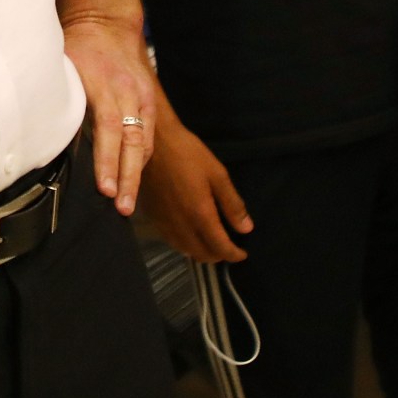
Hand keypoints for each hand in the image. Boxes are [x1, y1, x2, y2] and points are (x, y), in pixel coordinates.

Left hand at [62, 15, 158, 215]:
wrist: (107, 24)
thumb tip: (46, 138)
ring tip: (126, 205)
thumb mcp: (63, 67)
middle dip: (128, 178)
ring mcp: (142, 98)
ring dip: (135, 175)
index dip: (107, 160)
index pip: (109, 128)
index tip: (104, 188)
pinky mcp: (149, 102)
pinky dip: (138, 160)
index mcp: (104, 84)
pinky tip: (129, 179)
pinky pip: (147, 137)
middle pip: (132, 142)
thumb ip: (62, 101)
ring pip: (143, 143)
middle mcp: (128, 93)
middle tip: (122, 208)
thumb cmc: (79, 47)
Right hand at [141, 110, 251, 262]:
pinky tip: (190, 234)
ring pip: (185, 250)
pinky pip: (171, 241)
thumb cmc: (187, 153)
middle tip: (228, 248)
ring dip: (201, 252)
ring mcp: (163, 223)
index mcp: (199, 214)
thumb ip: (232, 204)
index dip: (234, 254)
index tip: (242, 254)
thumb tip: (246, 229)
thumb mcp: (217, 174)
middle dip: (218, 256)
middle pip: (201, 255)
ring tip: (211, 243)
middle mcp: (180, 225)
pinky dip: (185, 245)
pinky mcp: (152, 217)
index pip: (220, 247)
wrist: (151, 142)